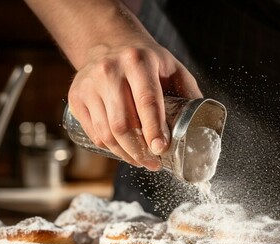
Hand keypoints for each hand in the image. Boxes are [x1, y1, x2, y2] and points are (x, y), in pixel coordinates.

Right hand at [68, 38, 201, 169]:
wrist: (108, 43)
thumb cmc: (147, 61)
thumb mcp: (172, 67)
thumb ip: (188, 93)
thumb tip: (202, 127)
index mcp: (138, 61)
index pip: (146, 101)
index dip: (154, 129)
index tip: (161, 150)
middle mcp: (110, 71)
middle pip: (123, 123)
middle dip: (140, 151)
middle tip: (153, 164)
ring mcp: (89, 84)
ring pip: (106, 132)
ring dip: (125, 154)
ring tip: (141, 161)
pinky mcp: (77, 97)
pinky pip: (94, 132)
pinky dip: (109, 148)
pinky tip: (123, 151)